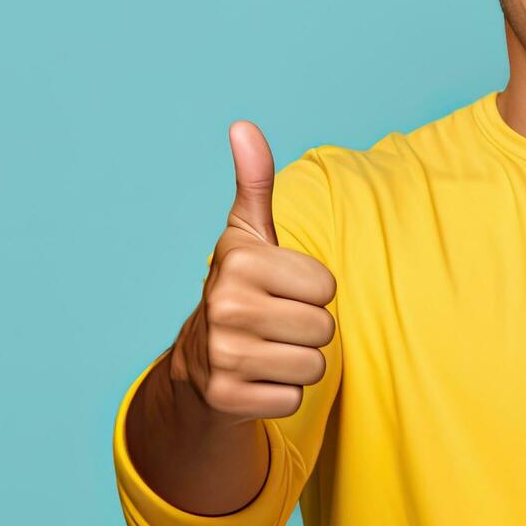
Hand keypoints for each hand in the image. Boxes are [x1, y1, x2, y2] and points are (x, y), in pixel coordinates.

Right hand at [168, 121, 338, 420]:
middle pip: (325, 328)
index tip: (280, 292)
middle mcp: (225, 307)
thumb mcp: (247, 236)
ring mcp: (223, 357)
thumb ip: (254, 183)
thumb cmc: (240, 291)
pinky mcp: (228, 400)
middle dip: (309, 330)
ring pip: (315, 365)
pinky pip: (295, 399)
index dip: (312, 292)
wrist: (198, 366)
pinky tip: (258, 380)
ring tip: (268, 351)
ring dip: (299, 362)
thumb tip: (244, 126)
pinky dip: (283, 395)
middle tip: (275, 326)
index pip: (327, 286)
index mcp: (239, 263)